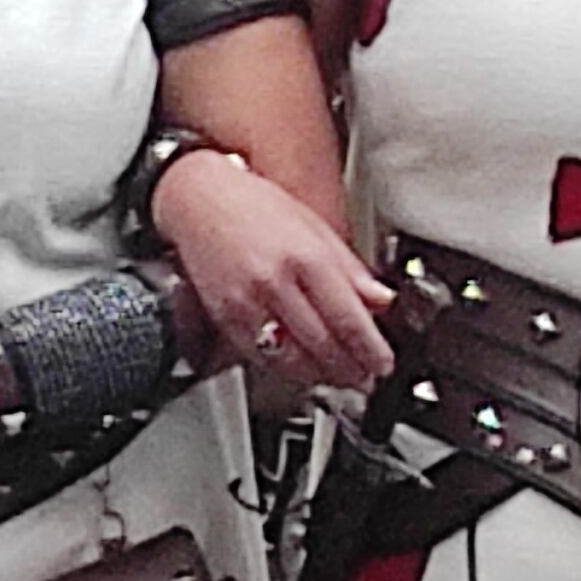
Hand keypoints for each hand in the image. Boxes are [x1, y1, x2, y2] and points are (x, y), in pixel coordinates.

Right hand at [152, 146, 390, 391]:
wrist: (197, 200)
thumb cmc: (255, 207)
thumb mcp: (316, 227)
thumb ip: (351, 270)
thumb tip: (382, 301)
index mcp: (306, 257)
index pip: (348, 319)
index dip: (370, 350)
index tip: (383, 363)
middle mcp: (275, 283)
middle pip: (322, 345)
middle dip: (350, 370)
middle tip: (366, 380)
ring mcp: (246, 303)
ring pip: (290, 358)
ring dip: (319, 376)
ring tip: (338, 379)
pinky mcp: (224, 316)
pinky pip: (259, 355)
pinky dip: (285, 369)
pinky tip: (301, 368)